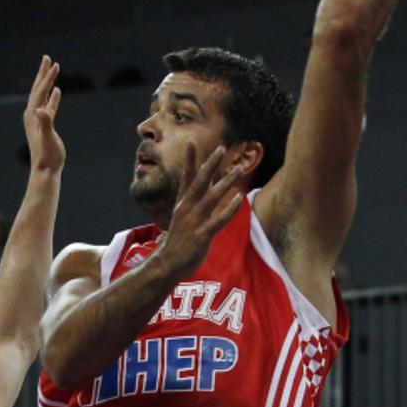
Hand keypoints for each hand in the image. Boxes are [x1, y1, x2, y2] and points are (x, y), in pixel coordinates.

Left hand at [23, 56, 63, 172]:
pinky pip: (48, 105)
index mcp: (32, 115)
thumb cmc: (48, 155)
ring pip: (42, 95)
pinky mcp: (44, 125)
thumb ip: (46, 123)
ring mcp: (37, 119)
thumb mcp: (48, 138)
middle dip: (43, 73)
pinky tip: (57, 91)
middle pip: (37, 89)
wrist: (45, 170)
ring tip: (52, 69)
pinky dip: (52, 97)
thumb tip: (42, 110)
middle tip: (47, 58)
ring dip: (47, 82)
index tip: (54, 64)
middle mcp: (32, 115)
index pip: (39, 91)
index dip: (47, 77)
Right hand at [154, 145, 243, 276]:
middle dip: (210, 164)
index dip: (189, 160)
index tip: (192, 142)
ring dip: (226, 181)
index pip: (186, 177)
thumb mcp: (183, 220)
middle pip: (199, 181)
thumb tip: (203, 194)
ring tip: (238, 168)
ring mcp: (193, 221)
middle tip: (220, 148)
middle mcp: (186, 209)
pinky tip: (238, 198)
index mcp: (182, 204)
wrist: (167, 264)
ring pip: (211, 197)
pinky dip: (228, 209)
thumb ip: (193, 206)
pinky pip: (218, 219)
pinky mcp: (201, 234)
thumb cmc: (177, 243)